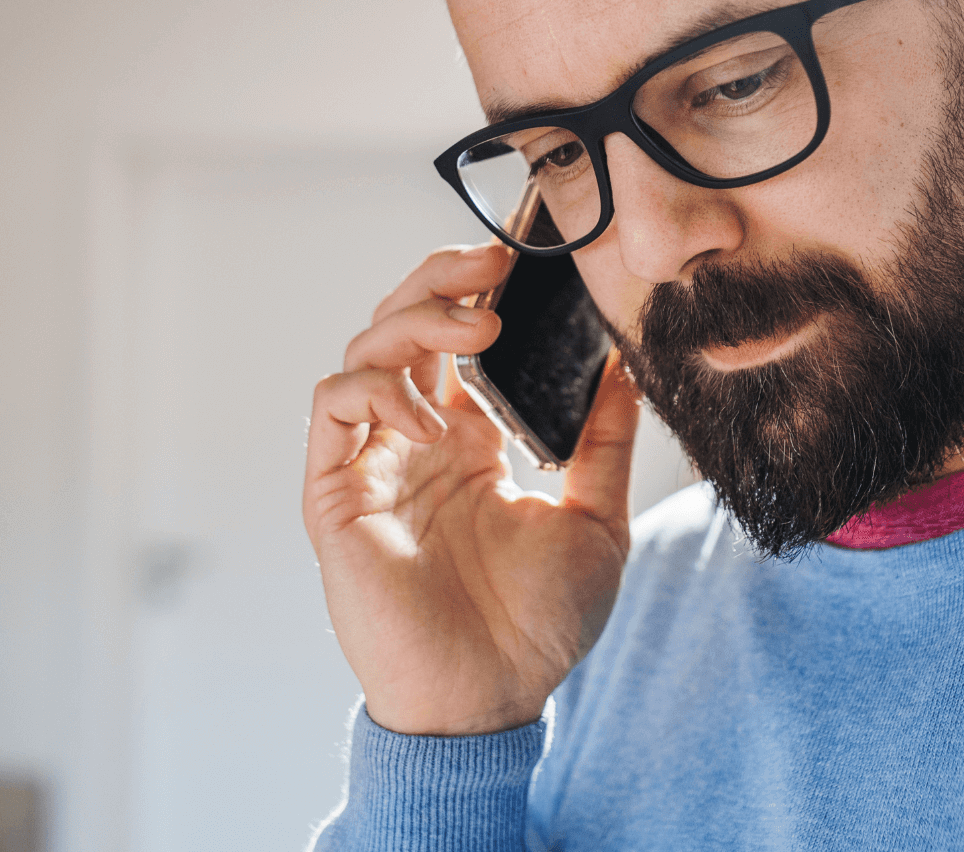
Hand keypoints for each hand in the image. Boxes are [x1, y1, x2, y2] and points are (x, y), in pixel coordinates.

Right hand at [303, 244, 641, 736]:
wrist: (492, 702)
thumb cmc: (540, 626)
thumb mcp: (598, 520)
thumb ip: (606, 440)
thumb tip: (627, 361)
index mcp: (470, 443)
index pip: (458, 340)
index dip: (479, 291)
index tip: (526, 262)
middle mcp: (415, 442)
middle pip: (403, 325)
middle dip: (441, 279)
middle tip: (495, 262)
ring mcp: (373, 463)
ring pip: (365, 351)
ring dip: (416, 321)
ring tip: (479, 331)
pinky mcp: (336, 494)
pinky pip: (335, 408)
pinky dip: (379, 390)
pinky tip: (435, 419)